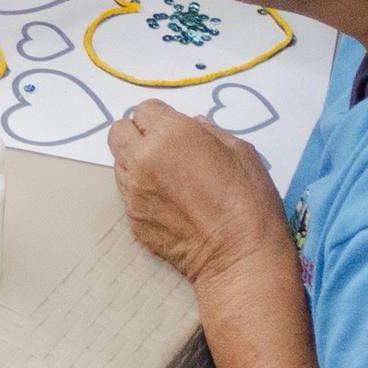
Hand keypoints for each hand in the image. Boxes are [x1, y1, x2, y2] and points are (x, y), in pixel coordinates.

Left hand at [110, 103, 293, 288]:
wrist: (239, 258)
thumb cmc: (248, 202)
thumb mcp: (240, 151)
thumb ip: (209, 131)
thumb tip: (193, 125)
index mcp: (170, 135)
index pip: (144, 109)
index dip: (161, 118)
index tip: (176, 130)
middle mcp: (143, 160)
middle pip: (119, 131)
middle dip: (138, 135)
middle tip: (163, 148)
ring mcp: (134, 192)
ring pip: (119, 163)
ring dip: (136, 163)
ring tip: (168, 178)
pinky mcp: (133, 220)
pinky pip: (128, 194)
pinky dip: (142, 192)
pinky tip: (170, 203)